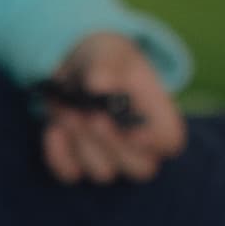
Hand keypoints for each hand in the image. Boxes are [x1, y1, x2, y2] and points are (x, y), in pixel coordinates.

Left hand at [39, 31, 187, 183]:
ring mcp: (111, 160)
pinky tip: (54, 130)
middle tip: (90, 115)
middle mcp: (140, 147)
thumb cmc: (105, 60)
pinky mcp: (80, 165)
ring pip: (103, 173)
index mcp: (158, 118)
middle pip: (140, 168)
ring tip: (68, 110)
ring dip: (82, 142)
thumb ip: (106, 64)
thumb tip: (98, 85)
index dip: (155, 142)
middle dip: (112, 142)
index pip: (170, 142)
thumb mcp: (108, 51)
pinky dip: (58, 154)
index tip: (131, 129)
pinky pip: (70, 174)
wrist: (74, 68)